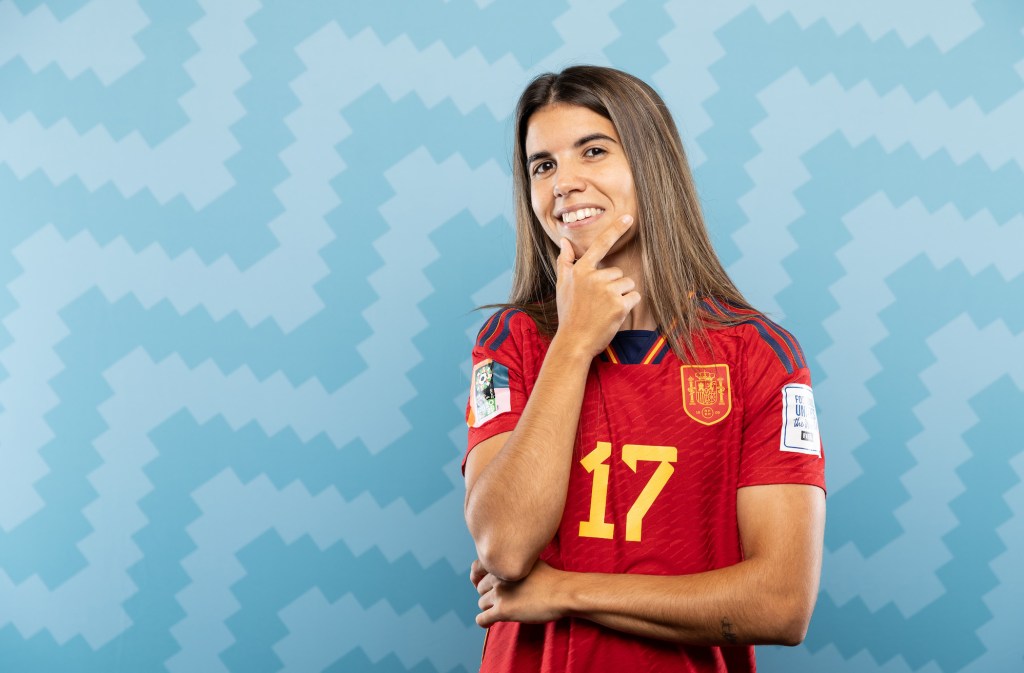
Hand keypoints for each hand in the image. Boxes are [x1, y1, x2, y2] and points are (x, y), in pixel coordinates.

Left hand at [473, 559, 565, 627]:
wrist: (562, 592)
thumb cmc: (552, 578)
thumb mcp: (530, 561)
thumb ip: (515, 563)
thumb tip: (509, 567)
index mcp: (503, 563)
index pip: (476, 568)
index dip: (478, 578)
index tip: (483, 585)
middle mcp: (497, 576)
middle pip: (481, 589)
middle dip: (489, 594)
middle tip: (501, 600)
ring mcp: (499, 593)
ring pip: (481, 603)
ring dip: (489, 608)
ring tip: (501, 611)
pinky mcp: (503, 610)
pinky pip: (482, 619)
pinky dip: (484, 622)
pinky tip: (491, 623)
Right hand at [554, 215, 640, 357]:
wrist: (574, 341)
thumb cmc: (568, 313)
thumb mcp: (562, 286)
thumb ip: (565, 262)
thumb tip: (564, 241)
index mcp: (581, 271)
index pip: (600, 245)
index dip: (616, 229)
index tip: (629, 217)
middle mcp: (594, 278)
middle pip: (618, 273)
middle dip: (613, 286)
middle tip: (598, 303)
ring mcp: (608, 291)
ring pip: (628, 284)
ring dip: (622, 296)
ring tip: (605, 309)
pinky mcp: (619, 305)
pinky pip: (634, 297)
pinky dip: (629, 305)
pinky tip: (615, 314)